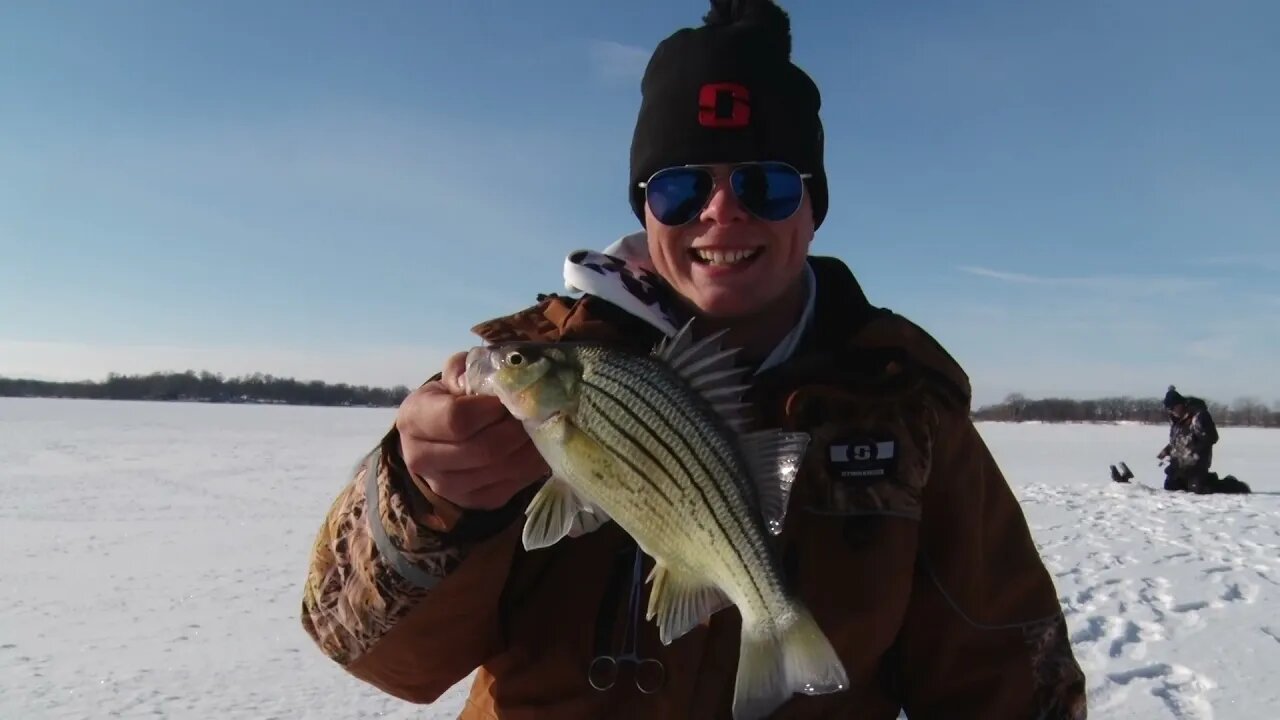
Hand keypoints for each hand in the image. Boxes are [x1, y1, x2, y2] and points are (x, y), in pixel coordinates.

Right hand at [396, 352, 549, 509]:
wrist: (439, 440)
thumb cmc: (450, 399)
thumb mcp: (452, 376)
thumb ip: (464, 369)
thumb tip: (485, 379)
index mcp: (414, 419)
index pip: (457, 418)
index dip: (491, 408)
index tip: (509, 396)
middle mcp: (422, 458)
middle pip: (484, 449)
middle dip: (517, 429)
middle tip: (535, 412)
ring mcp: (447, 487)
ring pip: (503, 469)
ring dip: (530, 448)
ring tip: (540, 427)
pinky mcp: (474, 501)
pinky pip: (513, 485)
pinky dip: (533, 465)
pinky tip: (538, 447)